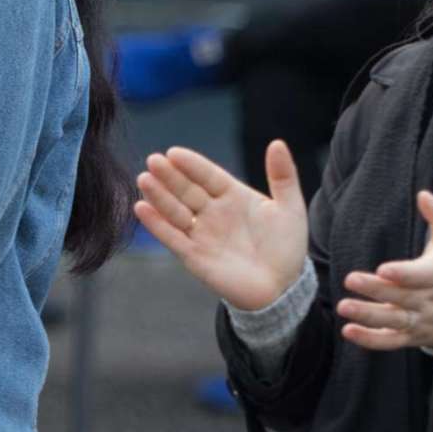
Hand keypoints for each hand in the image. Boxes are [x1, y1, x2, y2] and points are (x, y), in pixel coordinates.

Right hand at [135, 141, 308, 311]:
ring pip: (175, 211)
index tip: (174, 152)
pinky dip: (156, 224)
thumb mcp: (290, 208)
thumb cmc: (286, 248)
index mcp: (232, 197)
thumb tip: (277, 143)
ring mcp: (201, 233)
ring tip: (144, 180)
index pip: (208, 176)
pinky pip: (171, 237)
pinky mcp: (193, 256)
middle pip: (186, 190)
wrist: (283, 289)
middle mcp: (212, 212)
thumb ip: (283, 176)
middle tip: (153, 161)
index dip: (192, 165)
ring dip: (158, 196)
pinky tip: (142, 208)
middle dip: (169, 176)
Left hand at [337, 191, 432, 351]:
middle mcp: (431, 301)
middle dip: (377, 290)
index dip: (404, 274)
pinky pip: (391, 341)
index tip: (383, 269)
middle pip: (403, 298)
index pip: (422, 276)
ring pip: (394, 321)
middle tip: (350, 279)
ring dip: (369, 316)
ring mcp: (421, 322)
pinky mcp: (411, 337)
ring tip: (343, 307)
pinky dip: (371, 340)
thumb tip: (423, 194)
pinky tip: (348, 331)